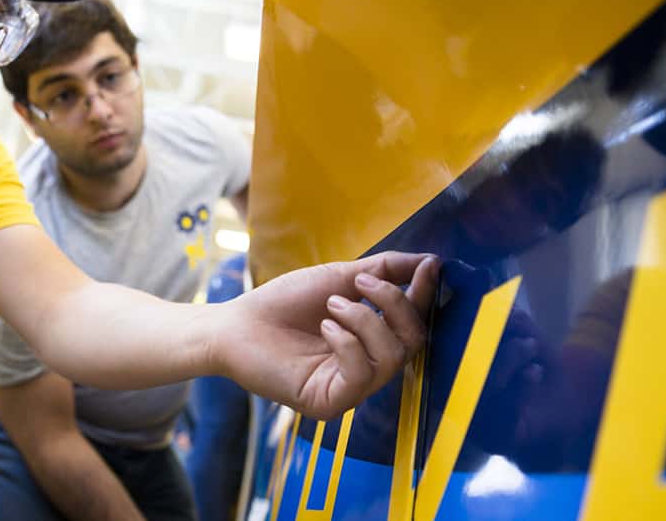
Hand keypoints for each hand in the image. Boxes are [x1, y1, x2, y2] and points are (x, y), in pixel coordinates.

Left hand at [215, 252, 439, 419]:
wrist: (236, 324)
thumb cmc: (283, 302)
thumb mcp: (338, 278)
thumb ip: (383, 271)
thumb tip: (429, 261)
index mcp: (372, 339)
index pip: (413, 321)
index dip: (424, 294)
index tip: (429, 265)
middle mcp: (367, 367)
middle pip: (413, 341)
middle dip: (395, 304)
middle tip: (361, 282)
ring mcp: (351, 389)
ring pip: (392, 358)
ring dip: (365, 320)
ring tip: (332, 306)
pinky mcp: (331, 404)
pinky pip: (362, 376)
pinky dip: (348, 343)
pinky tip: (326, 327)